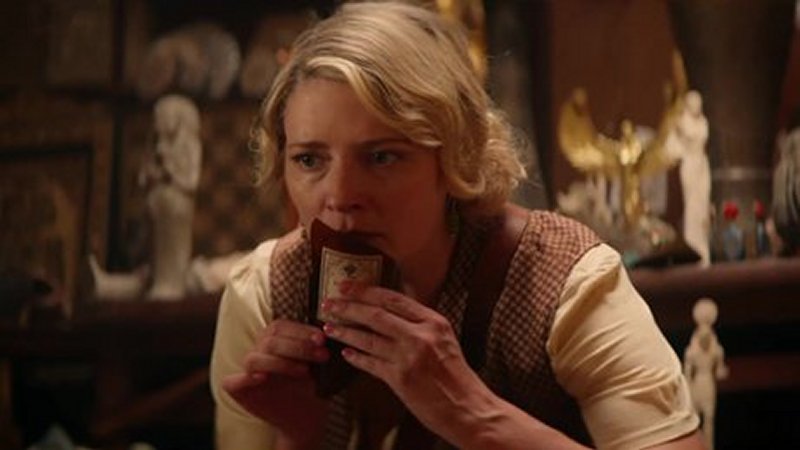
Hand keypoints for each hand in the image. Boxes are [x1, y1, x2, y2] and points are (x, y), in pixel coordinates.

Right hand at [222, 319, 330, 446]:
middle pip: (270, 341)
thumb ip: (315, 347)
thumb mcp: (316, 365)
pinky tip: (263, 378)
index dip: (300, 331)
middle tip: (322, 355)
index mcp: (274, 340)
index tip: (321, 339)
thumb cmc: (309, 386)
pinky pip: (232, 382)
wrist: (305, 416)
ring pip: (254, 358)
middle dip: (298, 347)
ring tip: (305, 371)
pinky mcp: (239, 391)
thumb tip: (325, 332)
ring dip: (281, 363)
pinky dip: (246, 378)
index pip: (280, 327)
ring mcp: (248, 371)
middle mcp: (259, 352)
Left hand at [321, 282, 491, 442]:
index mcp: (434, 321)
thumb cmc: (457, 377)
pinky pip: (371, 363)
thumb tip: (390, 315)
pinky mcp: (400, 379)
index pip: (393, 298)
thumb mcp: (445, 340)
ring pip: (368, 338)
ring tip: (329, 327)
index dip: (365, 291)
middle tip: (329, 304)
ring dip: (345, 332)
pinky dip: (356, 357)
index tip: (346, 287)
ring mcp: (409, 357)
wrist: (469, 408)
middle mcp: (421, 335)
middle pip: (376, 314)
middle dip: (348, 307)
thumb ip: (420, 326)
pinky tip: (345, 354)